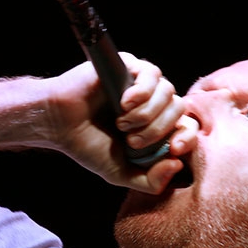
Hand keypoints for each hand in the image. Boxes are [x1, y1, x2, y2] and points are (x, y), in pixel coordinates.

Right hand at [46, 52, 197, 192]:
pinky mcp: (128, 65)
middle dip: (157, 131)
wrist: (58, 124)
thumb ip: (150, 181)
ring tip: (122, 123)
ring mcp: (141, 83)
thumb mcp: (121, 173)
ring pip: (168, 92)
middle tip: (131, 141)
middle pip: (179, 109)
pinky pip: (152, 74)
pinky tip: (123, 104)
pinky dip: (141, 93)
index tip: (173, 149)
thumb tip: (177, 164)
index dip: (187, 138)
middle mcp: (153, 102)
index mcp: (156, 125)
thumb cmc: (87, 145)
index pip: (188, 126)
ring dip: (147, 114)